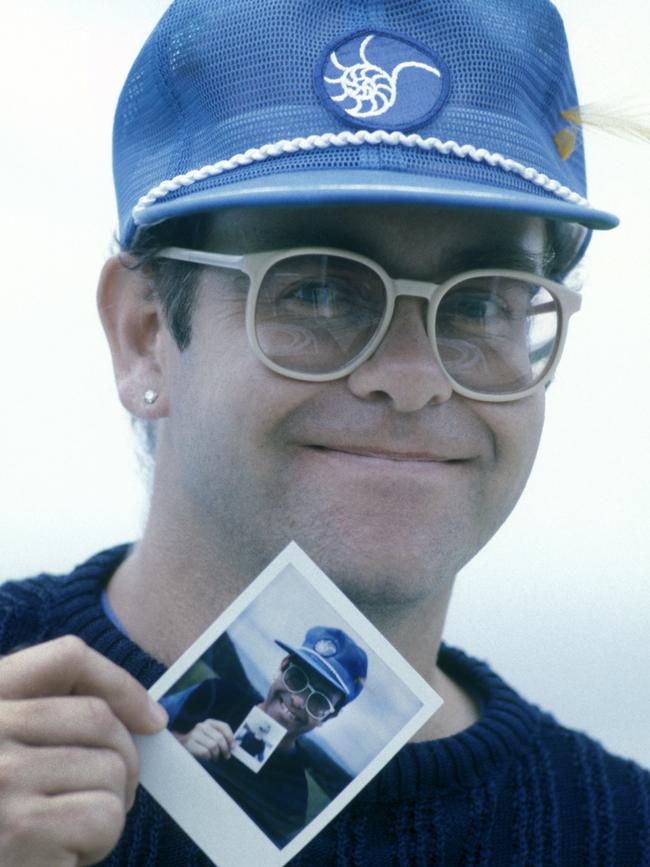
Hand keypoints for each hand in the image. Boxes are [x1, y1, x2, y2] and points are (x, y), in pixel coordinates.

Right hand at [0, 635, 167, 866]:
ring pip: (111, 769)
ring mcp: (4, 776)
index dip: (119, 683)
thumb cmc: (4, 817)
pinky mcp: (22, 828)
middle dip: (124, 759)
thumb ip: (53, 717)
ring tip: (74, 828)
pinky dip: (100, 841)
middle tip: (110, 793)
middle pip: (99, 718)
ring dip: (110, 806)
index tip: (149, 717)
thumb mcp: (12, 746)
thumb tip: (147, 716)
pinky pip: (104, 815)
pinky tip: (67, 853)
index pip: (66, 658)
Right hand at [174, 719, 235, 760]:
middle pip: (219, 738)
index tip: (233, 747)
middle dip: (225, 749)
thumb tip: (234, 745)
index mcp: (209, 722)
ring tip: (215, 758)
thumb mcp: (209, 735)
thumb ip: (220, 737)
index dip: (230, 737)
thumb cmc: (199, 742)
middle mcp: (202, 726)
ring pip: (213, 746)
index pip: (224, 727)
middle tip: (226, 756)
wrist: (179, 744)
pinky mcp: (189, 744)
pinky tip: (207, 758)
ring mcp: (194, 734)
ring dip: (216, 755)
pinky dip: (208, 757)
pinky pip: (205, 752)